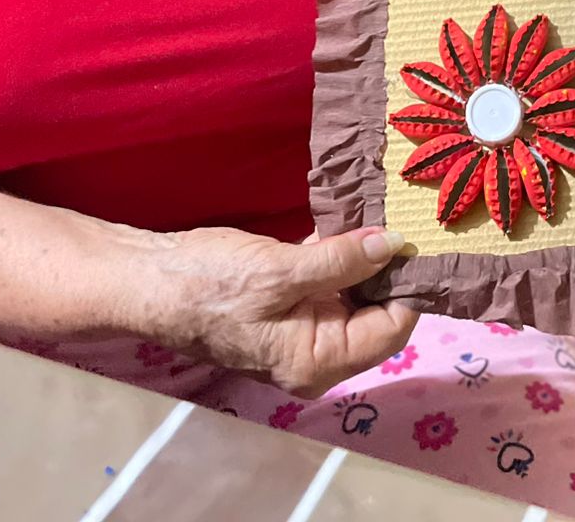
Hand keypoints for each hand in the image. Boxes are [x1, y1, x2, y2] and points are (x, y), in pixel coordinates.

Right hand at [142, 224, 415, 396]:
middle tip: (408, 218)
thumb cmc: (212, 283)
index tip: (422, 241)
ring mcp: (302, 329)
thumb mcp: (280, 270)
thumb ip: (340, 262)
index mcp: (317, 361)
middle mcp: (316, 354)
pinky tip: (355, 220)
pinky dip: (341, 254)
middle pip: (376, 314)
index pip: (390, 331)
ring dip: (366, 257)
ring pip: (354, 294)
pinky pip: (330, 282)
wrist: (152, 280)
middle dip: (389, 269)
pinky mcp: (289, 303)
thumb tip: (394, 247)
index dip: (409, 288)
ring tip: (388, 212)